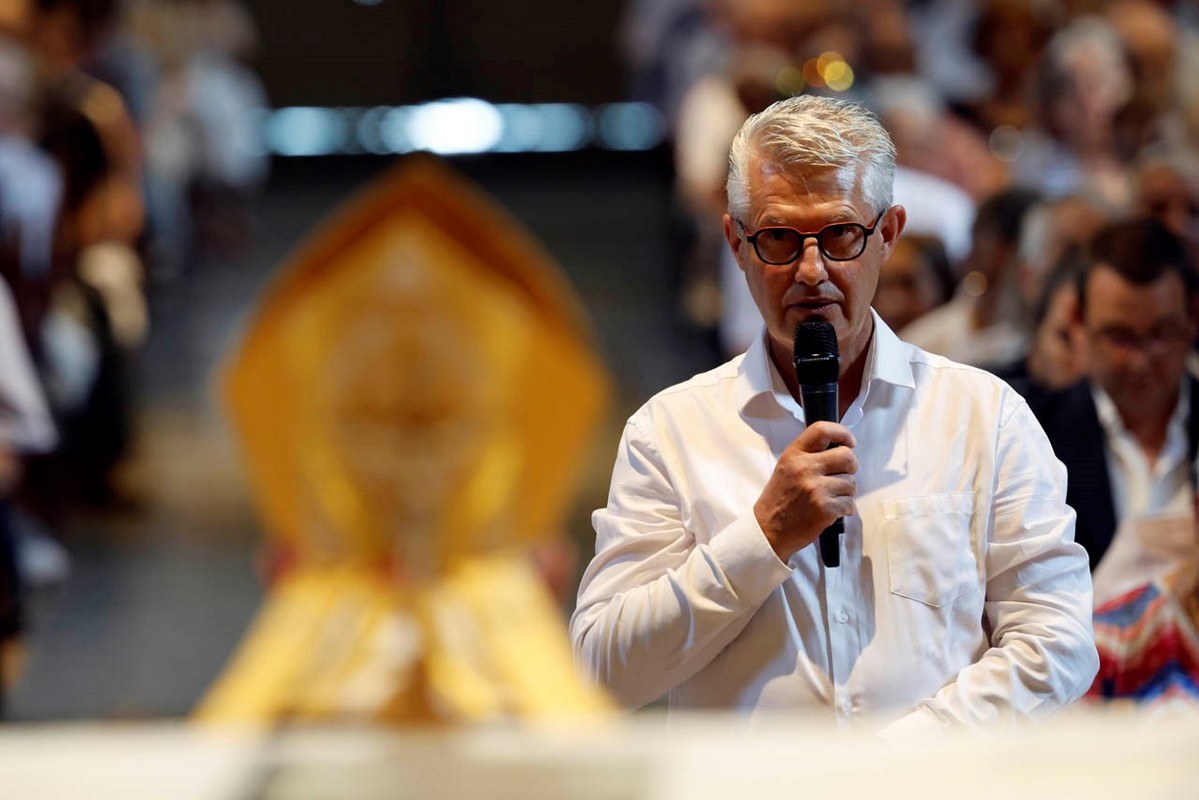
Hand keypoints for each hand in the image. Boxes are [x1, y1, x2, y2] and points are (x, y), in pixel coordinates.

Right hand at [754, 421, 856, 560]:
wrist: (768, 530)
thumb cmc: (779, 499)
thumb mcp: (787, 468)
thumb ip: (809, 456)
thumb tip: (842, 449)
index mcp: (794, 455)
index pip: (822, 430)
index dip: (842, 433)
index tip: (849, 443)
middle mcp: (805, 468)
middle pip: (847, 456)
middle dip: (851, 467)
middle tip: (843, 475)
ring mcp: (815, 489)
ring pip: (851, 482)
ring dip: (847, 491)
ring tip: (832, 497)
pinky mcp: (824, 509)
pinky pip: (849, 503)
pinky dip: (845, 508)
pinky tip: (833, 510)